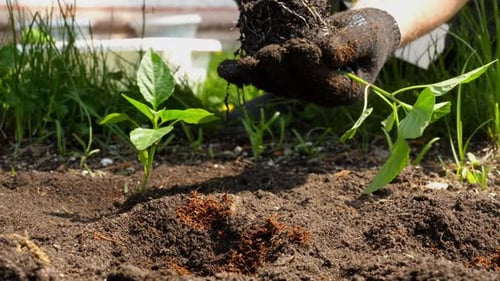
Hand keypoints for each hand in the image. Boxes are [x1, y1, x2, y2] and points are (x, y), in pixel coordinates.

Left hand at [218, 8, 400, 106]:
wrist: (361, 34)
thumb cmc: (367, 33)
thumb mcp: (365, 36)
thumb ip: (349, 46)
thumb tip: (326, 55)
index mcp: (343, 92)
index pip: (322, 84)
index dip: (308, 67)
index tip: (300, 46)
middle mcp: (319, 96)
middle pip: (294, 86)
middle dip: (280, 69)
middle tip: (270, 51)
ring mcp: (300, 89)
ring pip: (275, 85)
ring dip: (257, 74)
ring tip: (243, 63)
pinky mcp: (286, 79)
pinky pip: (264, 78)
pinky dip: (244, 74)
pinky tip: (226, 70)